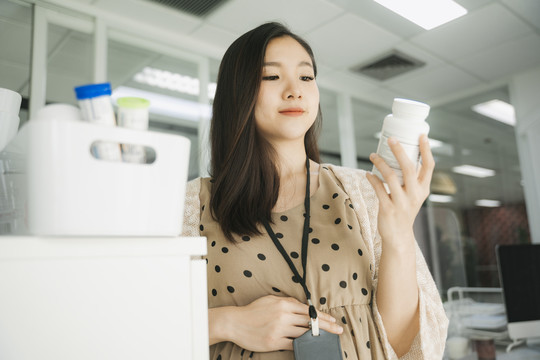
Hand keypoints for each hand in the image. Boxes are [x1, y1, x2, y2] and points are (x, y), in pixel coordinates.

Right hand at [227, 295, 342, 351]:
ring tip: (325, 339)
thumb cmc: (253, 311)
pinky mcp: (274, 342)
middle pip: (310, 322)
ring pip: (303, 334)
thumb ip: (287, 301)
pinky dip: (302, 345)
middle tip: (338, 330)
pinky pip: (293, 345)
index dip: (322, 316)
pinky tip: (309, 346)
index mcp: (283, 304)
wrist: (235, 322)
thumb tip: (303, 306)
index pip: (308, 311)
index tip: (333, 320)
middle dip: (326, 326)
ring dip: (315, 337)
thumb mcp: (270, 300)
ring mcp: (279, 330)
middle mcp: (283, 316)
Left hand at [366, 134, 434, 249]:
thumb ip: (411, 179)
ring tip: (373, 155)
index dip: (426, 150)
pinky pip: (379, 190)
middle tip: (391, 139)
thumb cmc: (405, 210)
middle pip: (409, 168)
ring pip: (391, 177)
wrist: (398, 235)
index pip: (429, 166)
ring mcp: (402, 203)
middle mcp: (415, 195)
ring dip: (380, 163)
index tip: (421, 135)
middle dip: (399, 151)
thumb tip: (403, 155)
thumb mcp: (414, 195)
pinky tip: (368, 173)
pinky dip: (372, 179)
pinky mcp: (388, 209)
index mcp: (423, 189)